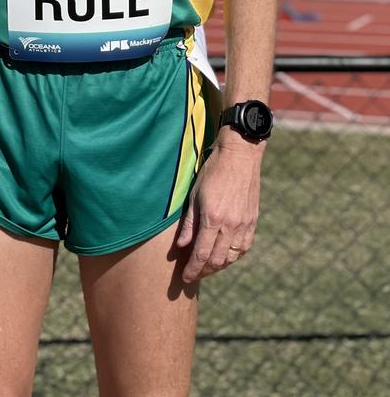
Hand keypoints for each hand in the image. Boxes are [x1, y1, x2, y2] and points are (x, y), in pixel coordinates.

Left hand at [175, 135, 262, 283]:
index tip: (186, 278)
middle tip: (195, 274)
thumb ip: (189, 223)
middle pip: (217, 260)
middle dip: (204, 271)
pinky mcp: (253, 221)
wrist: (239, 156)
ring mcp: (244, 225)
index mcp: (213, 219)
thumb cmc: (212, 171)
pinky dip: (234, 256)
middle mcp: (230, 226)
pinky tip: (226, 256)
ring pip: (232, 257)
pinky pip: (244, 247)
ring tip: (208, 267)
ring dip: (219, 266)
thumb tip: (181, 246)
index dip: (193, 270)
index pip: (201, 254)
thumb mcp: (194, 195)